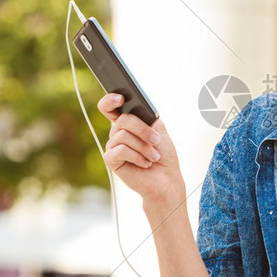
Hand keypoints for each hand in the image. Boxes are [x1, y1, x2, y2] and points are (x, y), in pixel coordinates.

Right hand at [98, 93, 185, 211]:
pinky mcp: (110, 160)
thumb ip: (146, 118)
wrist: (166, 179)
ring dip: (144, 147)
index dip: (110, 100)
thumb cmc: (164, 155)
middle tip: (156, 140)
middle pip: (123, 120)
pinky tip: (145, 164)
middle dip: (143, 130)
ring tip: (154, 157)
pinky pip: (120, 150)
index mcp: (128, 123)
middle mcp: (118, 133)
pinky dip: (137, 157)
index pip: (110, 107)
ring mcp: (112, 146)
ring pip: (123, 135)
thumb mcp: (159, 130)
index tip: (120, 98)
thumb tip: (133, 110)